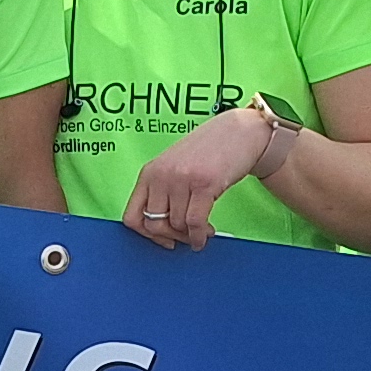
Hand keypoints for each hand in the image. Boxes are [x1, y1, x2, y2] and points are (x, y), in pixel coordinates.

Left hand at [122, 109, 274, 250]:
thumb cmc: (208, 151)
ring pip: (177, 225)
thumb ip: (163, 193)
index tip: (163, 239)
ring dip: (190, 235)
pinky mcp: (203, 184)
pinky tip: (206, 234)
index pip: (132, 216)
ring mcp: (181, 179)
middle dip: (172, 236)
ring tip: (202, 231)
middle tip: (185, 237)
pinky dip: (200, 235)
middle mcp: (161, 175)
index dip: (147, 235)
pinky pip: (195, 222)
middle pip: (154, 224)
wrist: (238, 132)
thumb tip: (161, 230)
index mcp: (149, 173)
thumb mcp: (175, 168)